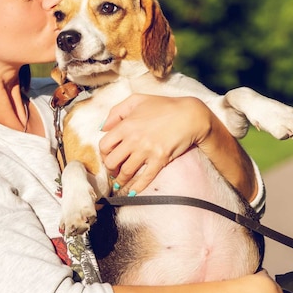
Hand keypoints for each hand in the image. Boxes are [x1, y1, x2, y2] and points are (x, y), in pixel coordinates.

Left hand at [98, 94, 212, 194]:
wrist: (190, 115)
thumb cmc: (164, 106)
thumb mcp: (136, 100)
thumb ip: (116, 112)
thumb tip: (103, 127)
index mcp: (126, 125)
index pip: (104, 145)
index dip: (104, 153)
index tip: (108, 156)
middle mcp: (133, 140)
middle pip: (112, 162)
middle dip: (110, 169)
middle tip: (113, 171)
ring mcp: (146, 151)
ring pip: (126, 172)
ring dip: (121, 180)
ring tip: (120, 183)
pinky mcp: (160, 160)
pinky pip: (145, 178)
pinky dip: (137, 187)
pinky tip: (132, 192)